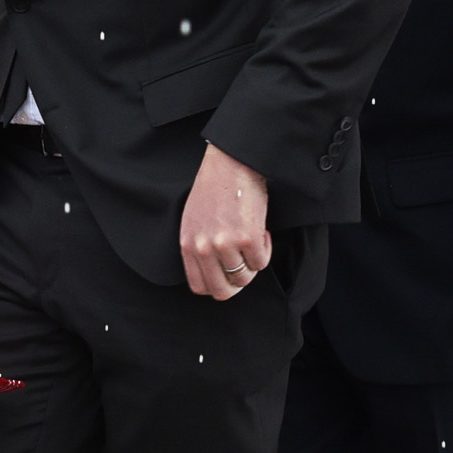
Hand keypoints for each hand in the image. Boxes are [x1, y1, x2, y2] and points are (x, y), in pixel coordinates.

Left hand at [180, 144, 270, 300]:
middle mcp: (203, 248)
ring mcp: (225, 244)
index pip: (199, 286)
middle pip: (222, 291)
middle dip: (237, 283)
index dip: (218, 285)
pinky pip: (261, 263)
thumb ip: (199, 246)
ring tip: (253, 240)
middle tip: (245, 265)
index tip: (228, 274)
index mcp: (187, 244)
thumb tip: (216, 271)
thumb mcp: (194, 219)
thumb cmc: (215, 186)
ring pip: (244, 278)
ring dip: (253, 263)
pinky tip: (261, 230)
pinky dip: (265, 249)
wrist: (232, 161)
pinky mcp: (247, 238)